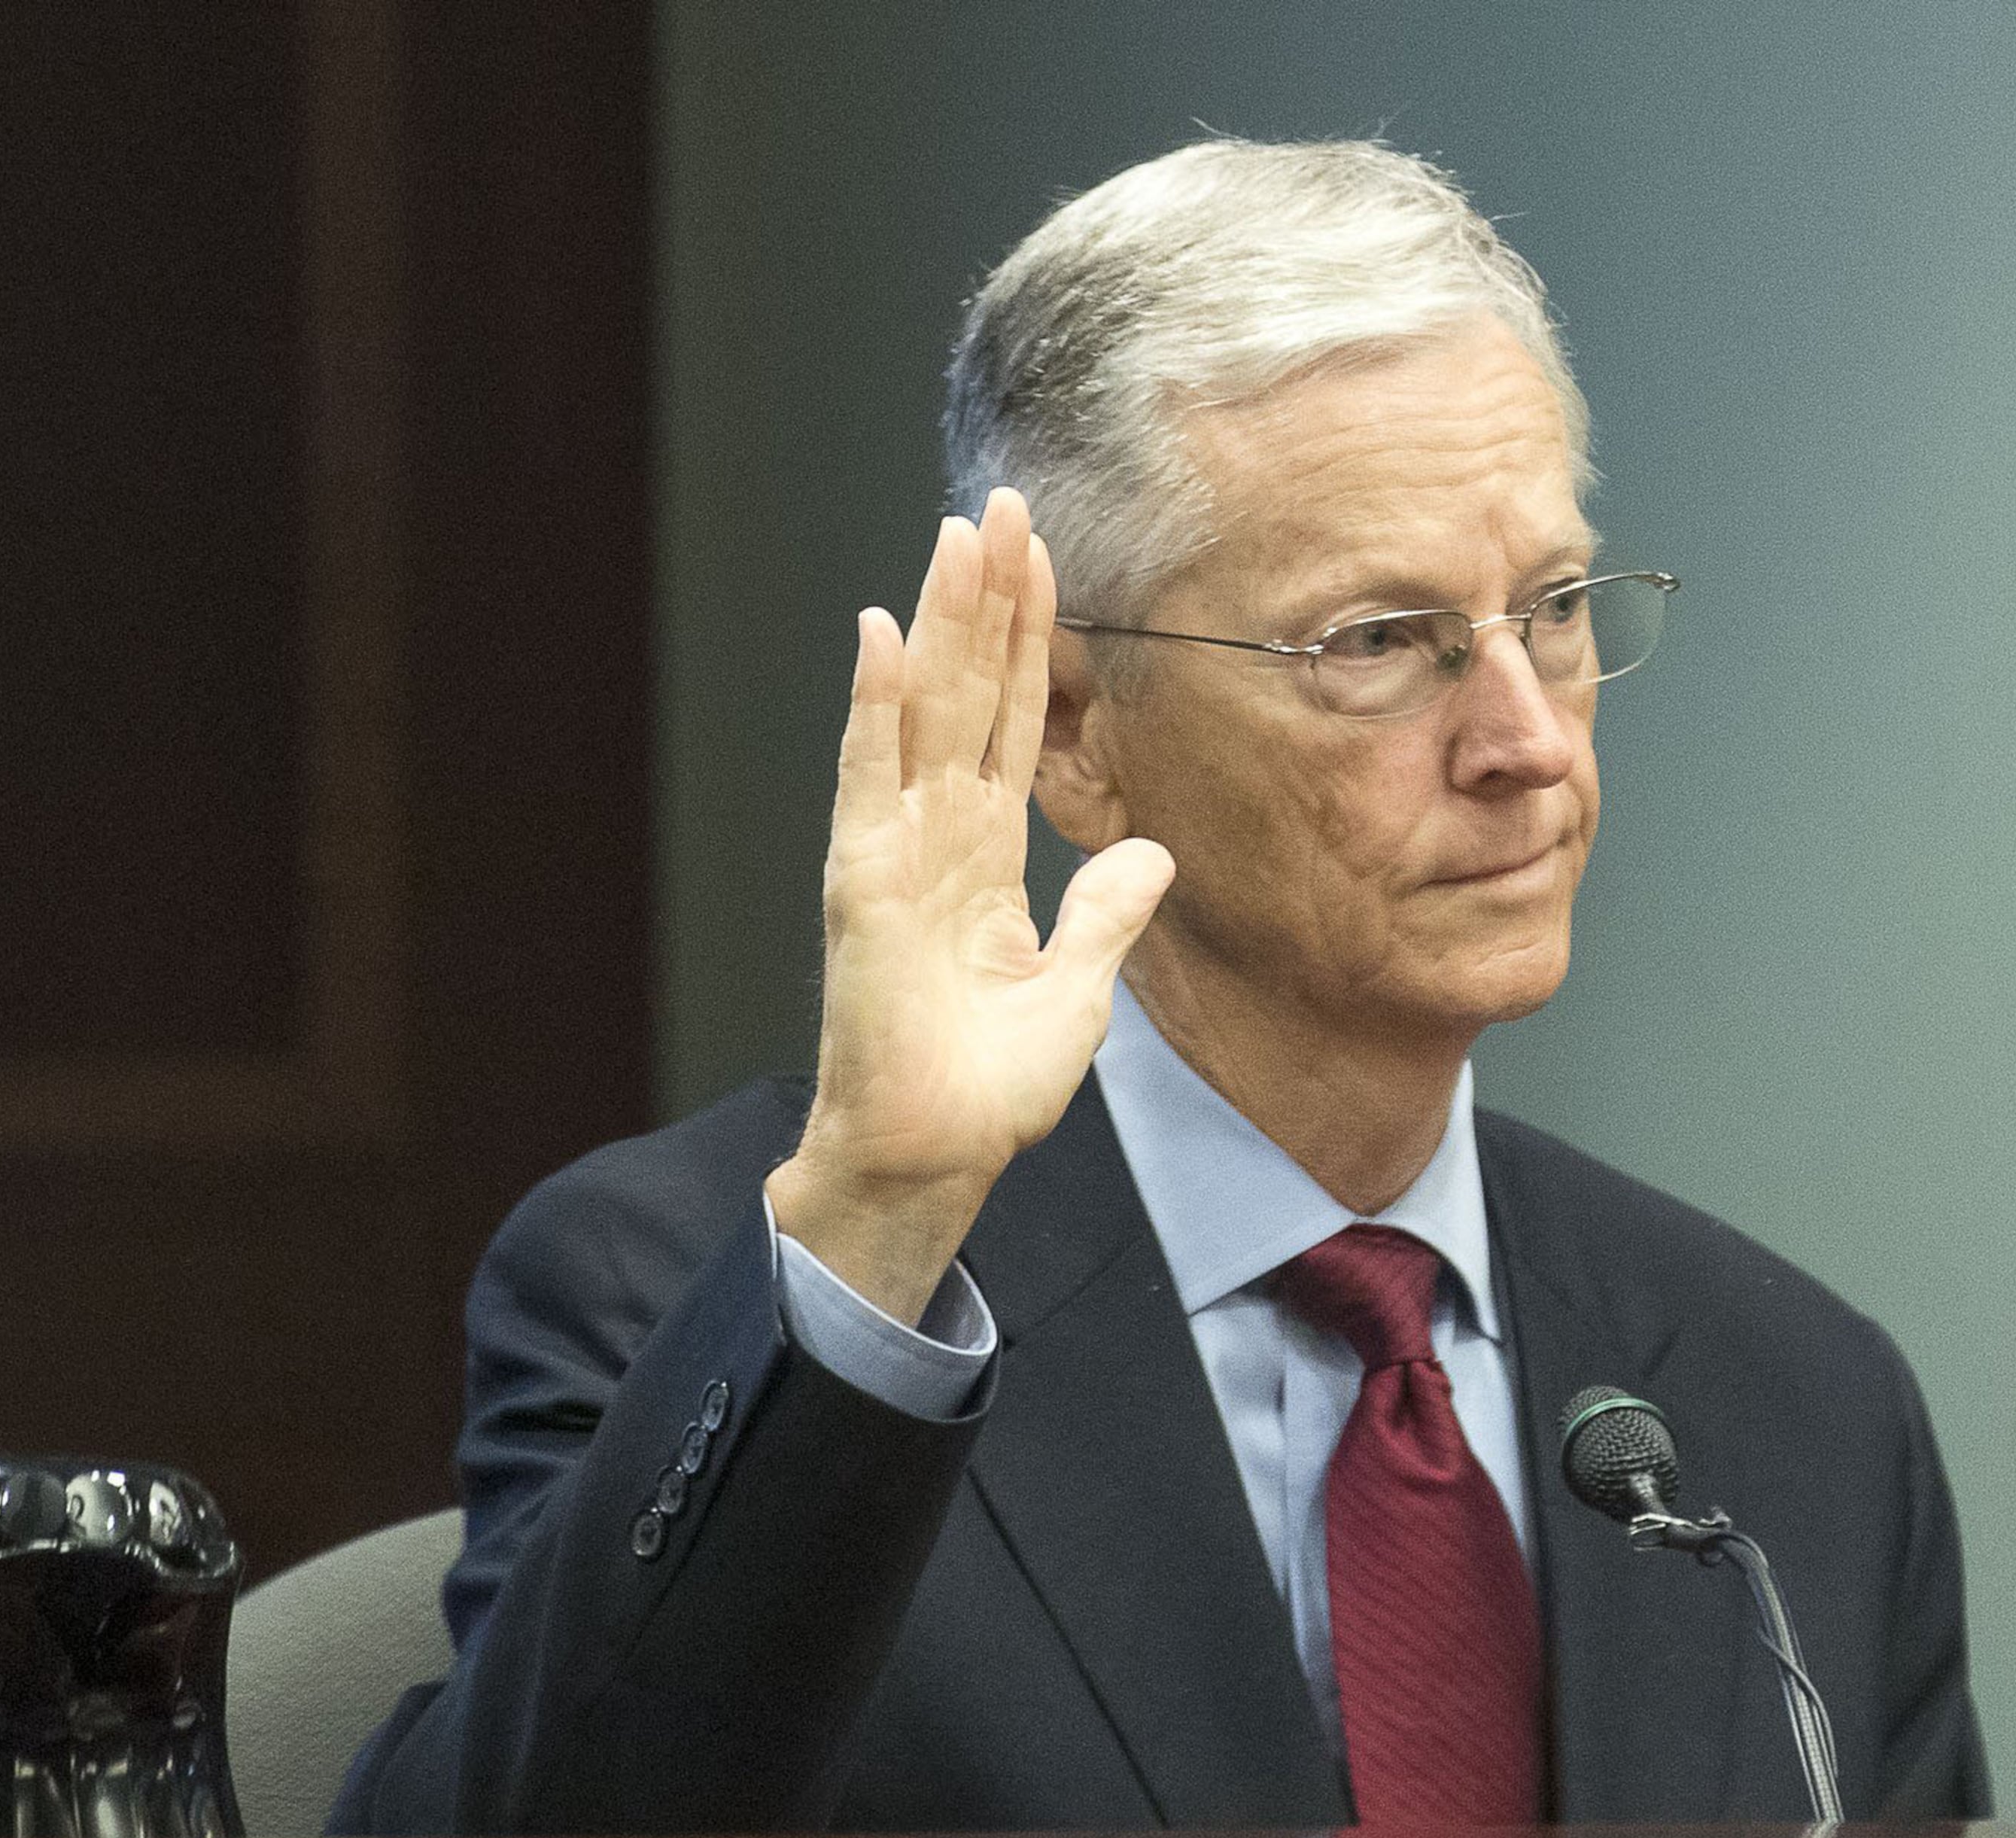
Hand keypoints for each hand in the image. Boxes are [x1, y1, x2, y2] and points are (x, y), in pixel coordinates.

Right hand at [766, 489, 1173, 1321]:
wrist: (936, 1156)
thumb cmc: (987, 1088)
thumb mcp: (1079, 989)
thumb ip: (1107, 913)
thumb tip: (1151, 852)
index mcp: (984, 857)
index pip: (1012, 722)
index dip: (1029, 641)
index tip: (1040, 559)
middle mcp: (935, 837)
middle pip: (968, 693)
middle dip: (987, 599)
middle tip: (1002, 503)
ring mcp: (894, 853)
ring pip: (923, 711)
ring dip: (938, 621)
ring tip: (956, 534)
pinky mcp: (864, 885)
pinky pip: (869, 780)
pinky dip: (874, 708)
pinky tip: (880, 636)